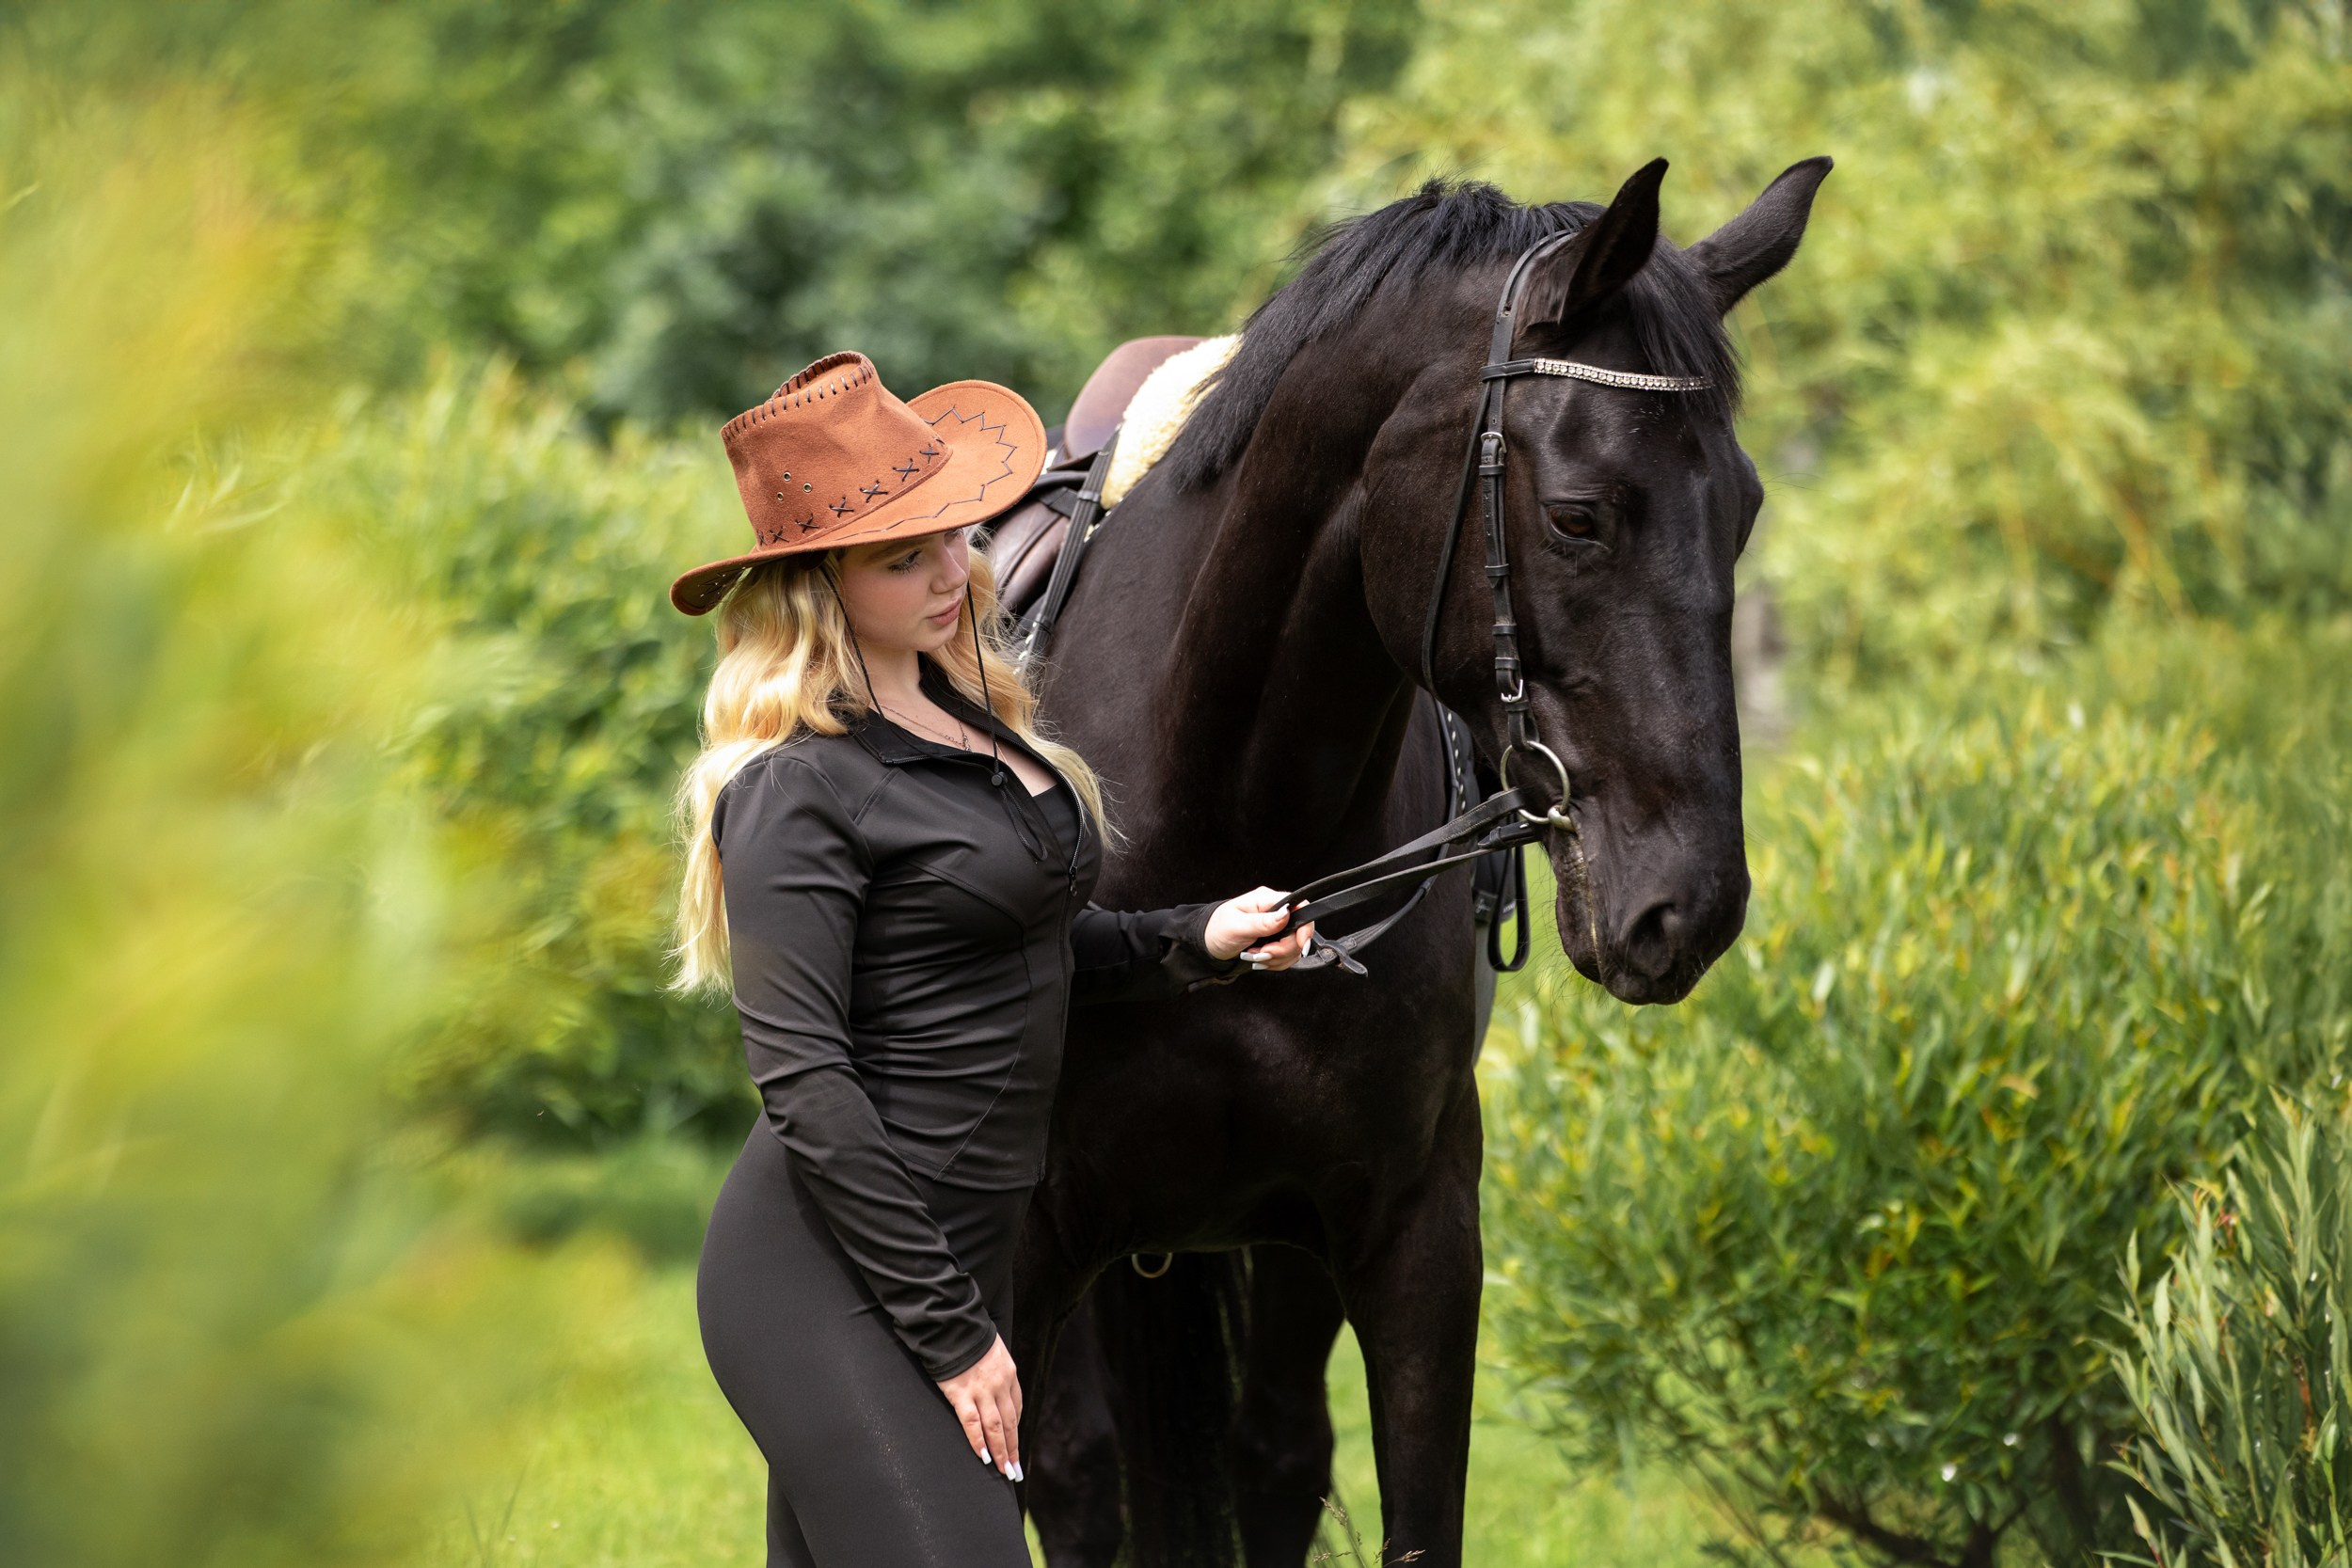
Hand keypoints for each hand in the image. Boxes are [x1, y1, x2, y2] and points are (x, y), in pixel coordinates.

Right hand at [936, 1335, 1022, 1480]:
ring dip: (1001, 1452)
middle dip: (1012, 1448)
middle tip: (1015, 1470)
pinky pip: (971, 1422)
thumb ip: (996, 1372)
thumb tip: (994, 1394)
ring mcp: (981, 1390)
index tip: (1014, 1446)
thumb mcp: (994, 1352)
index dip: (1015, 1430)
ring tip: (1004, 1471)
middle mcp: (999, 1384)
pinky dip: (978, 1441)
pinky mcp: (961, 1393)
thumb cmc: (971, 1337)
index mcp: (1008, 1374)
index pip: (1016, 1407)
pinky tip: (983, 1457)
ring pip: (995, 1427)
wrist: (955, 1324)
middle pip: (1009, 1422)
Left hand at [1204, 886, 1316, 969]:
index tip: (1299, 944)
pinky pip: (1288, 956)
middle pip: (1299, 933)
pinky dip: (1274, 962)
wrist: (1209, 944)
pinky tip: (1259, 959)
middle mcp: (1276, 912)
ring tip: (1253, 955)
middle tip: (1260, 953)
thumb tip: (1286, 913)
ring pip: (1294, 948)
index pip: (1300, 906)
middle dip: (1281, 949)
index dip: (1304, 927)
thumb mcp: (1237, 926)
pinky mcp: (1276, 941)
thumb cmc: (1217, 929)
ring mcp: (1277, 927)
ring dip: (1275, 958)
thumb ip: (1263, 922)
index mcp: (1267, 900)